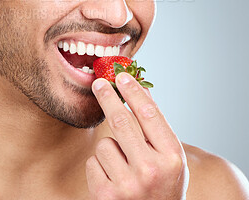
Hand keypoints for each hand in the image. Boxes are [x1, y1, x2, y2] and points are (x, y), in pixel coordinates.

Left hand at [86, 72, 188, 198]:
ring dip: (110, 148)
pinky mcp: (106, 196)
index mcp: (171, 157)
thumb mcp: (169, 156)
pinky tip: (113, 178)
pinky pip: (93, 162)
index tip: (121, 76)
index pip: (149, 114)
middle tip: (99, 83)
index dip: (133, 91)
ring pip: (104, 144)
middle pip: (121, 122)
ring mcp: (128, 186)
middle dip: (107, 98)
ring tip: (123, 165)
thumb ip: (156, 126)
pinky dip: (100, 165)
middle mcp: (151, 171)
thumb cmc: (163, 182)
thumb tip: (139, 88)